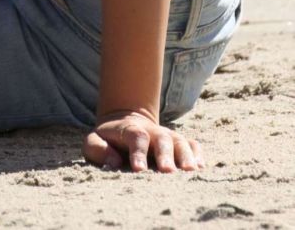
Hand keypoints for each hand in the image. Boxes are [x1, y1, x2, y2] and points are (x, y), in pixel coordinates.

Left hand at [83, 110, 204, 172]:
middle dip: (165, 155)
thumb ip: (97, 148)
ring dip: (185, 155)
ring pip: (180, 141)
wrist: (126, 122)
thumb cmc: (109, 139)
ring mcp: (167, 136)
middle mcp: (152, 132)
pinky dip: (198, 153)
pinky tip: (201, 166)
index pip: (136, 137)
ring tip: (190, 172)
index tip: (138, 170)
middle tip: (168, 172)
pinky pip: (192, 144)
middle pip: (162, 139)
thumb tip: (113, 161)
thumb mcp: (94, 140)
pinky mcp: (179, 143)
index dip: (138, 152)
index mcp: (130, 130)